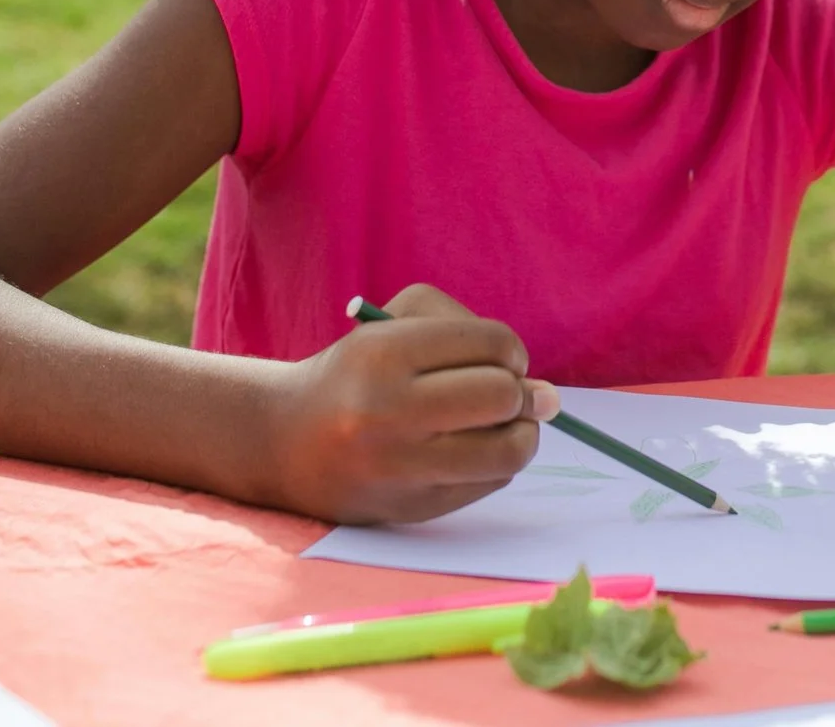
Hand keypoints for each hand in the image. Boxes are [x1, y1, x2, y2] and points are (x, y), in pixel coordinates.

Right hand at [264, 283, 559, 524]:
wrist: (285, 441)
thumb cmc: (358, 373)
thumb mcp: (397, 325)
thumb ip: (473, 336)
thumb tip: (548, 397)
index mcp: (383, 354)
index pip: (493, 344)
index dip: (509, 351)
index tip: (497, 358)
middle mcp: (386, 412)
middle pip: (502, 396)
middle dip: (516, 390)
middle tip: (501, 393)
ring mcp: (397, 468)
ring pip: (507, 450)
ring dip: (520, 432)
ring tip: (502, 424)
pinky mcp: (410, 509)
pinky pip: (489, 484)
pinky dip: (497, 463)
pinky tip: (472, 450)